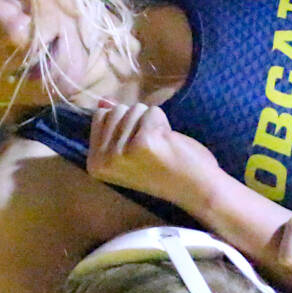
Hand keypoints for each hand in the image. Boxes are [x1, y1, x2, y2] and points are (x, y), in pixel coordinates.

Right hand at [86, 101, 217, 201]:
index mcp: (95, 163)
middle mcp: (103, 160)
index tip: (137, 147)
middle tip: (152, 148)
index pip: (100, 117)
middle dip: (138, 122)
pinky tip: (169, 145)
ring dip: (152, 123)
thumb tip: (103, 101)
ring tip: (160, 147)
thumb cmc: (165, 170)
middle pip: (116, 110)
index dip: (124, 123)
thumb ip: (114, 127)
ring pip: (135, 109)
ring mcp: (121, 152)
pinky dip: (164, 123)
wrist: (196, 190)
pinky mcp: (144, 143)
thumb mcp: (130, 151)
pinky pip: (152, 112)